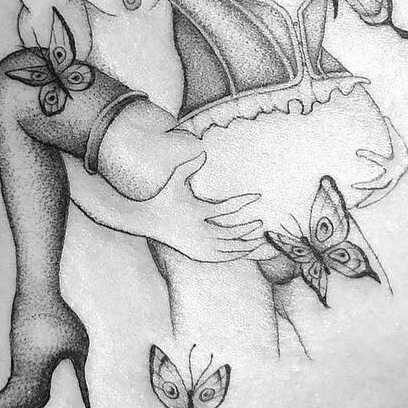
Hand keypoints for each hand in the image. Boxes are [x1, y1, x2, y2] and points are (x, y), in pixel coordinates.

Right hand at [141, 152, 265, 262]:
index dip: (244, 201)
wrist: (146, 221)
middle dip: (248, 228)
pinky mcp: (197, 255)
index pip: (226, 207)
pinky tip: (246, 249)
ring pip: (228, 249)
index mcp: (196, 212)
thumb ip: (189, 165)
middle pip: (231, 233)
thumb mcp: (174, 179)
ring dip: (245, 245)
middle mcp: (198, 231)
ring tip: (259, 239)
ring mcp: (198, 246)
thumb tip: (203, 150)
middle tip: (261, 223)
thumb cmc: (163, 197)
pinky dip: (235, 254)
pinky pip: (221, 257)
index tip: (257, 196)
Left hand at [351, 117, 407, 207]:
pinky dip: (369, 202)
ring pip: (378, 195)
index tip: (357, 152)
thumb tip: (385, 115)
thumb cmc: (401, 151)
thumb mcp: (397, 140)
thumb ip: (391, 129)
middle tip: (354, 186)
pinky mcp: (387, 188)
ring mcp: (390, 184)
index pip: (380, 160)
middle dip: (368, 186)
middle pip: (380, 184)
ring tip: (355, 208)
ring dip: (367, 201)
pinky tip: (359, 207)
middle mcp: (392, 177)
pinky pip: (377, 196)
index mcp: (392, 165)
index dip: (369, 156)